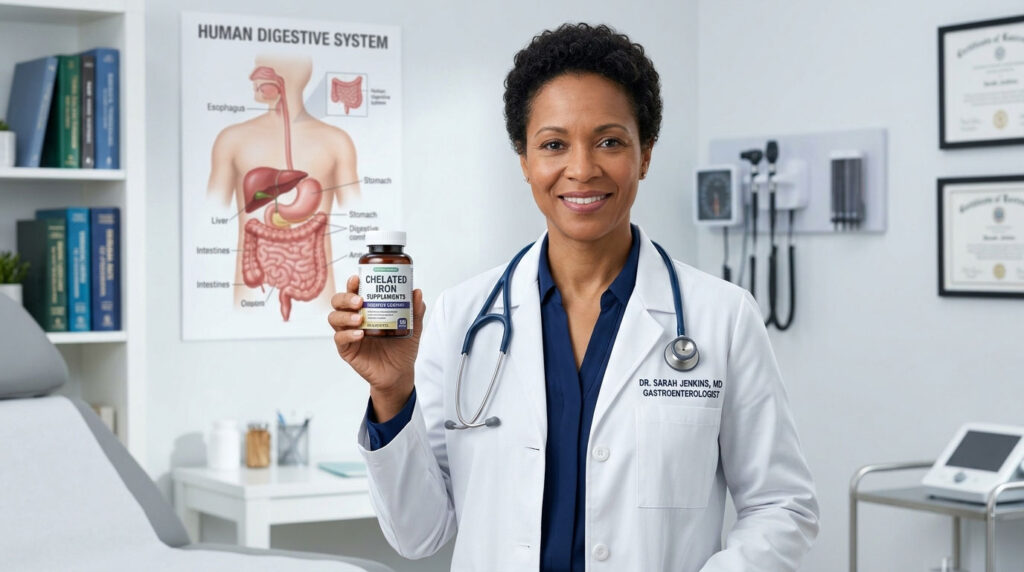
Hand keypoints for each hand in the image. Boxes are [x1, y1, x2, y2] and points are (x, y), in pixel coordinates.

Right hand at [329, 275, 424, 420]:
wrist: (400, 373)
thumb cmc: (402, 348)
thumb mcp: (412, 328)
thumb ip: (415, 311)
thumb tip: (417, 292)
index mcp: (367, 309)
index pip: (354, 292)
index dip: (352, 284)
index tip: (357, 278)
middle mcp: (354, 319)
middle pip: (338, 302)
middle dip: (346, 298)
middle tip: (360, 301)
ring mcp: (348, 334)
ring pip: (334, 318)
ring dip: (345, 316)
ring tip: (359, 319)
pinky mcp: (347, 350)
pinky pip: (340, 339)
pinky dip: (347, 335)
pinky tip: (359, 334)